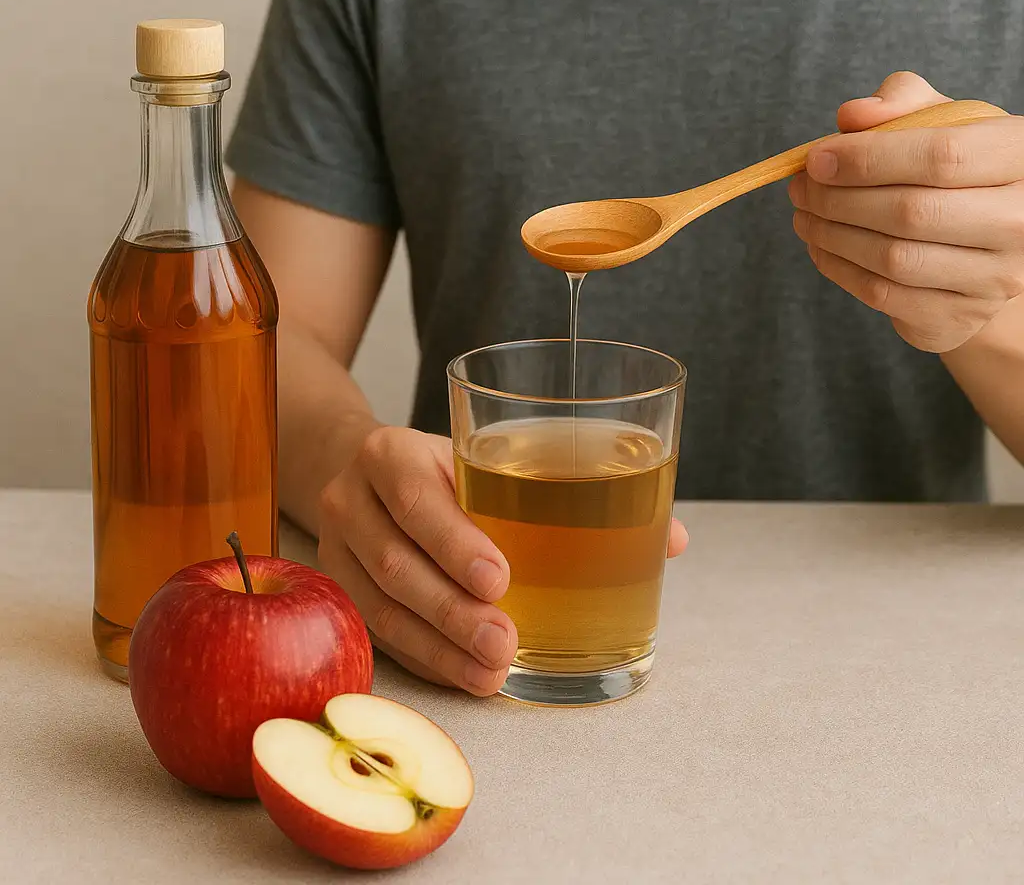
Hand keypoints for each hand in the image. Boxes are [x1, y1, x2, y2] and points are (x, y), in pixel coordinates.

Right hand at [318, 425, 687, 695]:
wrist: (361, 472)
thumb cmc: (446, 465)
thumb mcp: (490, 453)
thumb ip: (570, 484)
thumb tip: (671, 537)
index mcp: (391, 452)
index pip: (416, 496)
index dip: (455, 540)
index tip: (501, 579)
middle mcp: (353, 499)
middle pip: (397, 562)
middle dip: (454, 611)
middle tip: (507, 643)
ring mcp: (336, 549)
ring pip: (383, 606)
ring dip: (441, 647)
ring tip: (494, 673)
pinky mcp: (337, 591)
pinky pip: (377, 633)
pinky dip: (425, 659)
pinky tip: (466, 676)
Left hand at [789, 71, 1023, 351]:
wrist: (987, 246)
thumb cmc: (958, 173)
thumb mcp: (944, 123)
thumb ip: (902, 103)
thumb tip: (851, 116)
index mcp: (1023, 157)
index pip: (942, 155)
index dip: (867, 157)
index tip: (816, 159)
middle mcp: (1022, 221)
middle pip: (911, 211)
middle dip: (838, 199)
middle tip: (800, 188)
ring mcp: (996, 278)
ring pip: (892, 258)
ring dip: (831, 235)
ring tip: (804, 214)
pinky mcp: (960, 317)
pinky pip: (883, 295)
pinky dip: (838, 268)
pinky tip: (820, 246)